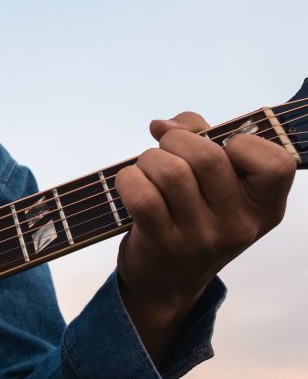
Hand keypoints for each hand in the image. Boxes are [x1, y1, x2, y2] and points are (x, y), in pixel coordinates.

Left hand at [114, 112, 295, 364]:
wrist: (166, 279)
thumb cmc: (192, 215)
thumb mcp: (214, 182)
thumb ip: (200, 135)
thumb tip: (163, 125)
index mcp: (264, 205)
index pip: (277, 163)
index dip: (243, 143)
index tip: (220, 148)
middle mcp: (240, 224)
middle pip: (207, 157)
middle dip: (176, 141)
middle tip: (166, 152)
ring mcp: (202, 238)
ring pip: (170, 172)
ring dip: (148, 160)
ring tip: (147, 170)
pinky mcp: (165, 244)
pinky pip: (143, 196)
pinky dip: (128, 179)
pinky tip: (131, 184)